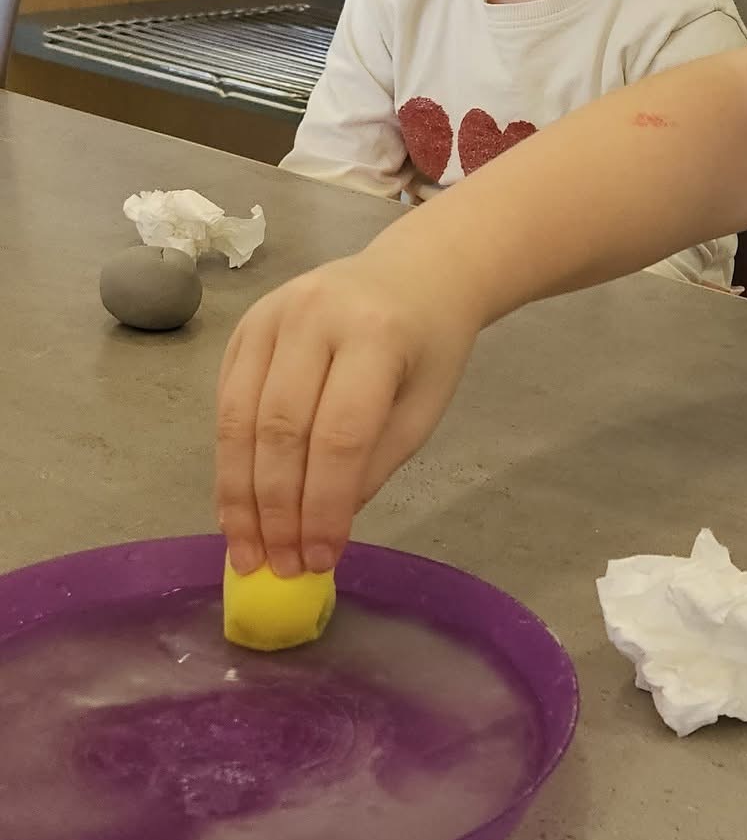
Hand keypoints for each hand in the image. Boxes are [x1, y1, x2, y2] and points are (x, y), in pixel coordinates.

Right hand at [215, 251, 479, 577]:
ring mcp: (271, 315)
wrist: (415, 272)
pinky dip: (228, 461)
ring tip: (249, 552)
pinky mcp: (243, 325)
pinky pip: (225, 403)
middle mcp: (315, 316)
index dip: (325, 504)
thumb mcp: (424, 407)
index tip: (320, 559)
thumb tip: (320, 534)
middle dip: (276, 510)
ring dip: (239, 496)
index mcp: (376, 334)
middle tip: (278, 567)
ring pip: (239, 420)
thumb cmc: (428, 346)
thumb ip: (374, 465)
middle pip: (280, 430)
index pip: (340, 434)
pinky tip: (236, 506)